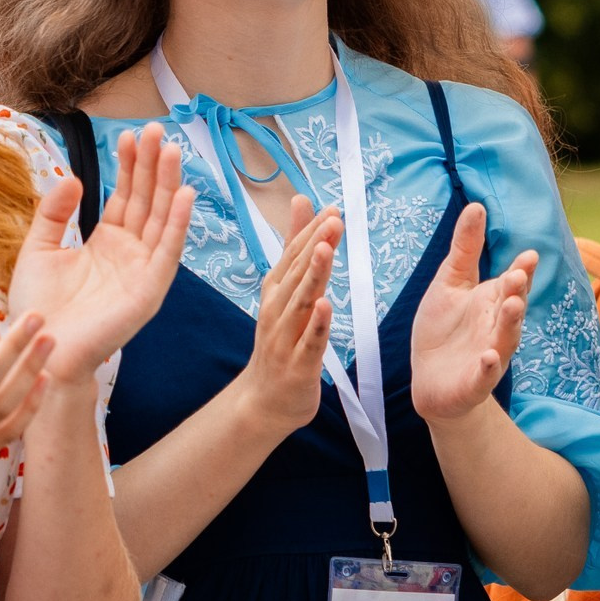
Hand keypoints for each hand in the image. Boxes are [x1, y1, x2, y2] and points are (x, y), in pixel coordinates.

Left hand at [6, 124, 194, 380]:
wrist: (38, 349)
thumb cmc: (38, 308)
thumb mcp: (38, 250)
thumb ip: (54, 214)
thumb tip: (74, 177)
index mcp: (106, 244)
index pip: (125, 197)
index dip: (128, 167)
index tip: (129, 136)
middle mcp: (130, 254)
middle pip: (146, 201)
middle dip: (151, 165)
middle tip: (155, 128)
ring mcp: (142, 271)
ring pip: (160, 219)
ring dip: (167, 184)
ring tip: (170, 150)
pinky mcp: (149, 290)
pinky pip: (168, 251)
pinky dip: (177, 223)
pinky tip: (184, 194)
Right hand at [225, 194, 342, 440]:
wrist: (265, 400)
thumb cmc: (281, 341)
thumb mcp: (286, 290)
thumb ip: (295, 245)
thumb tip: (302, 200)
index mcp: (276, 291)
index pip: (293, 256)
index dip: (311, 232)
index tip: (331, 208)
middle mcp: (277, 310)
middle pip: (297, 273)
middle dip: (315, 244)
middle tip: (334, 218)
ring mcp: (284, 337)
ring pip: (301, 302)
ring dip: (313, 275)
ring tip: (326, 249)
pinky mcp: (297, 365)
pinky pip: (309, 341)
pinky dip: (317, 323)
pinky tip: (326, 305)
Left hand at [411, 202, 535, 421]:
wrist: (431, 381)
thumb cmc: (443, 328)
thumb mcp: (449, 283)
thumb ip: (465, 248)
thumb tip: (477, 206)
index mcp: (494, 300)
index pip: (513, 282)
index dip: (521, 271)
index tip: (528, 256)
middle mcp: (498, 326)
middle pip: (513, 307)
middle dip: (516, 292)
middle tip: (516, 277)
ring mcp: (490, 354)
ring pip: (506, 338)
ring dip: (511, 324)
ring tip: (513, 306)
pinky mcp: (476, 381)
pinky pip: (486, 374)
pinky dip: (489, 367)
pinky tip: (489, 357)